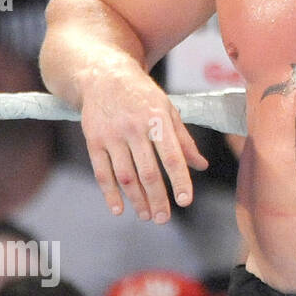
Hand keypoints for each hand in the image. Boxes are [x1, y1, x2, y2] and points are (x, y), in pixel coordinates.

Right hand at [78, 65, 208, 221]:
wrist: (103, 76)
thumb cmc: (142, 95)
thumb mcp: (168, 110)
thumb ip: (184, 140)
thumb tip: (201, 166)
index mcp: (158, 120)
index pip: (172, 156)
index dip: (179, 180)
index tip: (186, 201)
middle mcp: (134, 129)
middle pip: (148, 172)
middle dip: (157, 198)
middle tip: (164, 219)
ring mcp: (112, 136)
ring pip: (126, 176)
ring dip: (137, 199)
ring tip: (147, 216)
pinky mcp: (93, 140)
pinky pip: (102, 172)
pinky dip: (110, 193)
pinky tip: (119, 209)